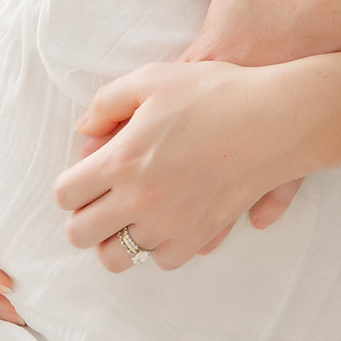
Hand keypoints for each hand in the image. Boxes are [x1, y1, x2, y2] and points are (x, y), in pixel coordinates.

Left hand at [53, 60, 305, 270]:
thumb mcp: (152, 79)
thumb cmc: (212, 92)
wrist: (273, 120)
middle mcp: (140, 200)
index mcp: (122, 160)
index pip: (66, 195)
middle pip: (82, 236)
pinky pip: (161, 261)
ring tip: (126, 217)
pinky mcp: (199, 236)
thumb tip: (83, 129)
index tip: (82, 178)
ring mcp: (170, 224)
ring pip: (118, 258)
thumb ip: (107, 103)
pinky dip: (156, 247)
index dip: (68, 186)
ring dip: (114, 239)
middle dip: (82, 220)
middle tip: (96, 203)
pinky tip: (163, 223)